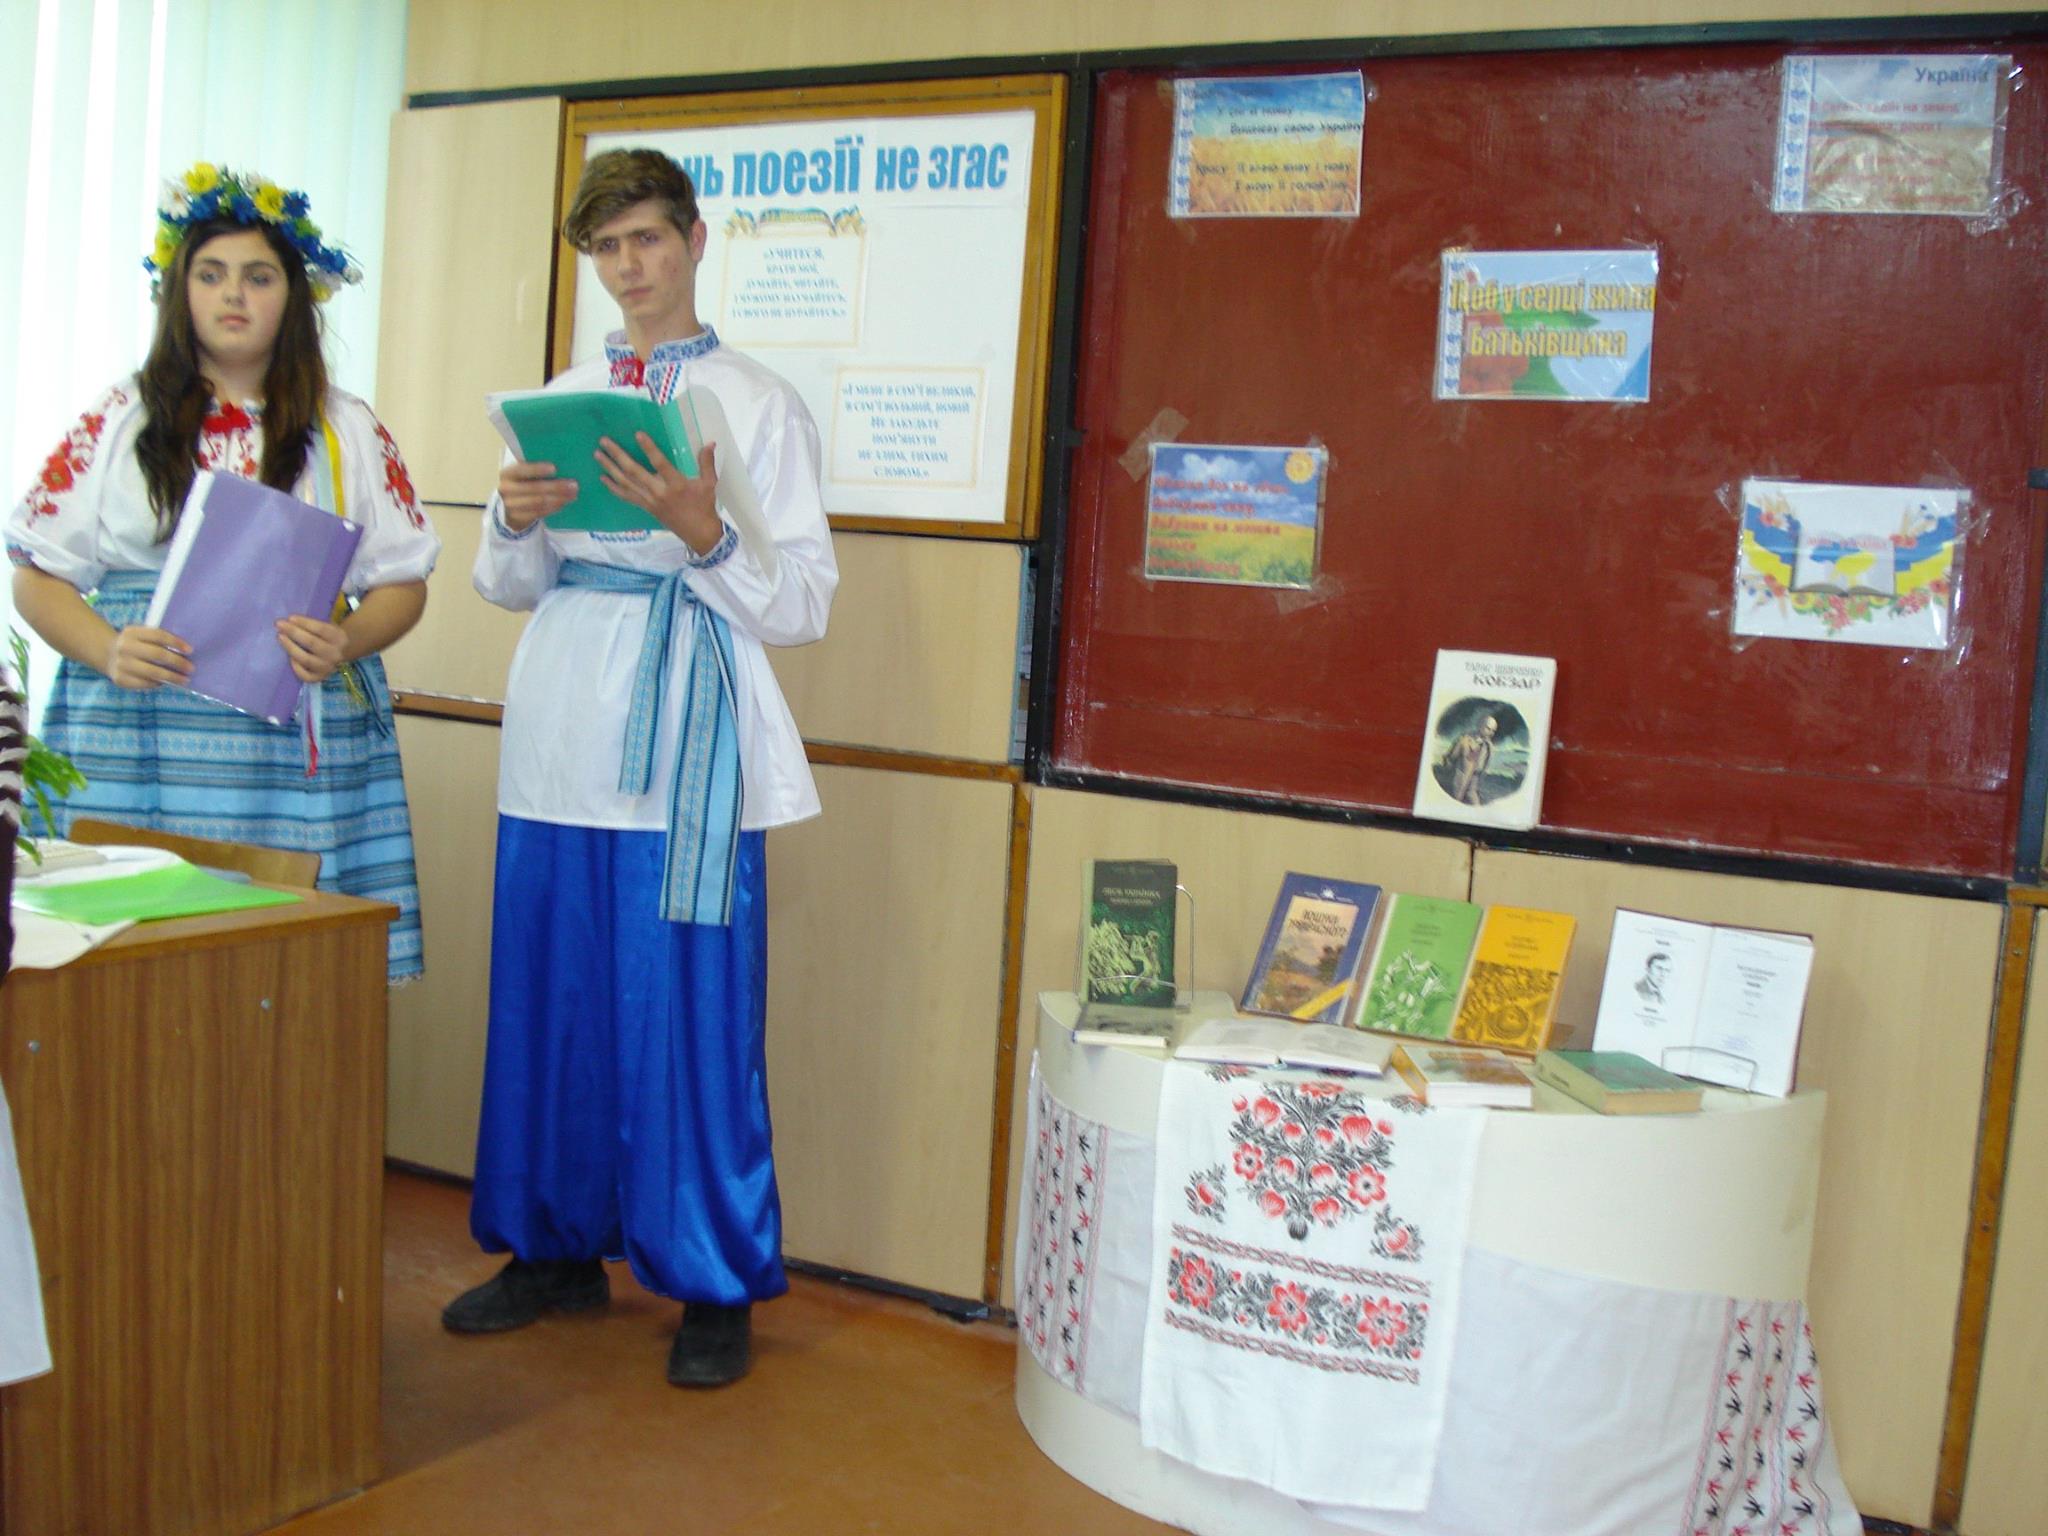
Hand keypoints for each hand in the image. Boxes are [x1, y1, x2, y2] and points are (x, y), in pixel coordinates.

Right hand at [104, 625, 192, 690]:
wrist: (108, 654)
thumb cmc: (136, 644)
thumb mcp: (142, 636)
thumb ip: (159, 640)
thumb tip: (186, 652)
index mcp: (132, 632)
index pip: (158, 635)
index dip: (175, 642)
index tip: (190, 650)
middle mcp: (124, 646)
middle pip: (156, 654)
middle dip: (177, 662)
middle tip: (191, 668)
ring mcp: (120, 663)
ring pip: (152, 672)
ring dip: (172, 677)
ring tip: (184, 679)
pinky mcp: (120, 679)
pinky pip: (144, 683)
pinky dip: (158, 683)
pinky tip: (167, 683)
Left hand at [276, 614, 349, 682]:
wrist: (341, 653)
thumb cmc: (327, 636)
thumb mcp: (327, 627)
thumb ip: (311, 625)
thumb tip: (288, 622)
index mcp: (339, 638)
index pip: (321, 629)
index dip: (304, 623)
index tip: (290, 618)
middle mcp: (335, 654)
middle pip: (312, 643)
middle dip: (294, 632)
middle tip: (279, 624)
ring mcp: (328, 667)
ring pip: (306, 659)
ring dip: (291, 647)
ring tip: (280, 637)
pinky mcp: (320, 677)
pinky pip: (306, 676)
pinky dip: (296, 668)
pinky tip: (291, 658)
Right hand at [498, 460, 577, 531]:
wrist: (507, 505)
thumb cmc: (521, 482)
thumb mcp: (522, 474)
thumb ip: (534, 468)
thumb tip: (561, 464)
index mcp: (507, 474)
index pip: (521, 470)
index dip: (537, 469)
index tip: (554, 468)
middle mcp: (506, 489)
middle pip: (533, 488)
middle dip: (556, 487)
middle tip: (574, 485)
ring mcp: (511, 505)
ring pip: (538, 502)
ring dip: (558, 499)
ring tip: (573, 495)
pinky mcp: (518, 518)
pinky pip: (539, 513)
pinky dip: (553, 508)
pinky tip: (564, 503)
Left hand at [595, 435, 721, 553]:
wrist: (699, 533)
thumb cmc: (704, 507)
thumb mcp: (709, 484)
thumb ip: (707, 463)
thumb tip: (710, 443)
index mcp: (676, 484)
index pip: (660, 464)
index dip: (649, 449)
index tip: (637, 434)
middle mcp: (659, 492)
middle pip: (634, 471)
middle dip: (618, 455)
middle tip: (604, 441)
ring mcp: (650, 501)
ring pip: (626, 483)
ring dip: (610, 468)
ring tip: (598, 455)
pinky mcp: (646, 507)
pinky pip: (626, 496)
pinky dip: (613, 487)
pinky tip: (603, 477)